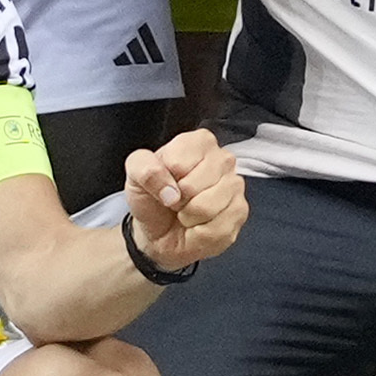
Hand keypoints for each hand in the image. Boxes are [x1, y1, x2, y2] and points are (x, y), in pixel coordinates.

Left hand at [121, 129, 246, 273]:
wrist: (159, 232)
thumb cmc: (153, 199)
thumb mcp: (135, 176)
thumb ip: (144, 169)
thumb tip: (170, 191)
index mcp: (198, 142)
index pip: (178, 162)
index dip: (165, 179)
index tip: (165, 183)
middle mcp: (222, 159)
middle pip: (194, 185)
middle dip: (178, 200)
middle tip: (176, 201)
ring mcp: (235, 185)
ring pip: (207, 207)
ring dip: (189, 217)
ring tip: (187, 212)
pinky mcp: (240, 212)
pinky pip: (218, 227)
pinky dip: (201, 233)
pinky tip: (199, 225)